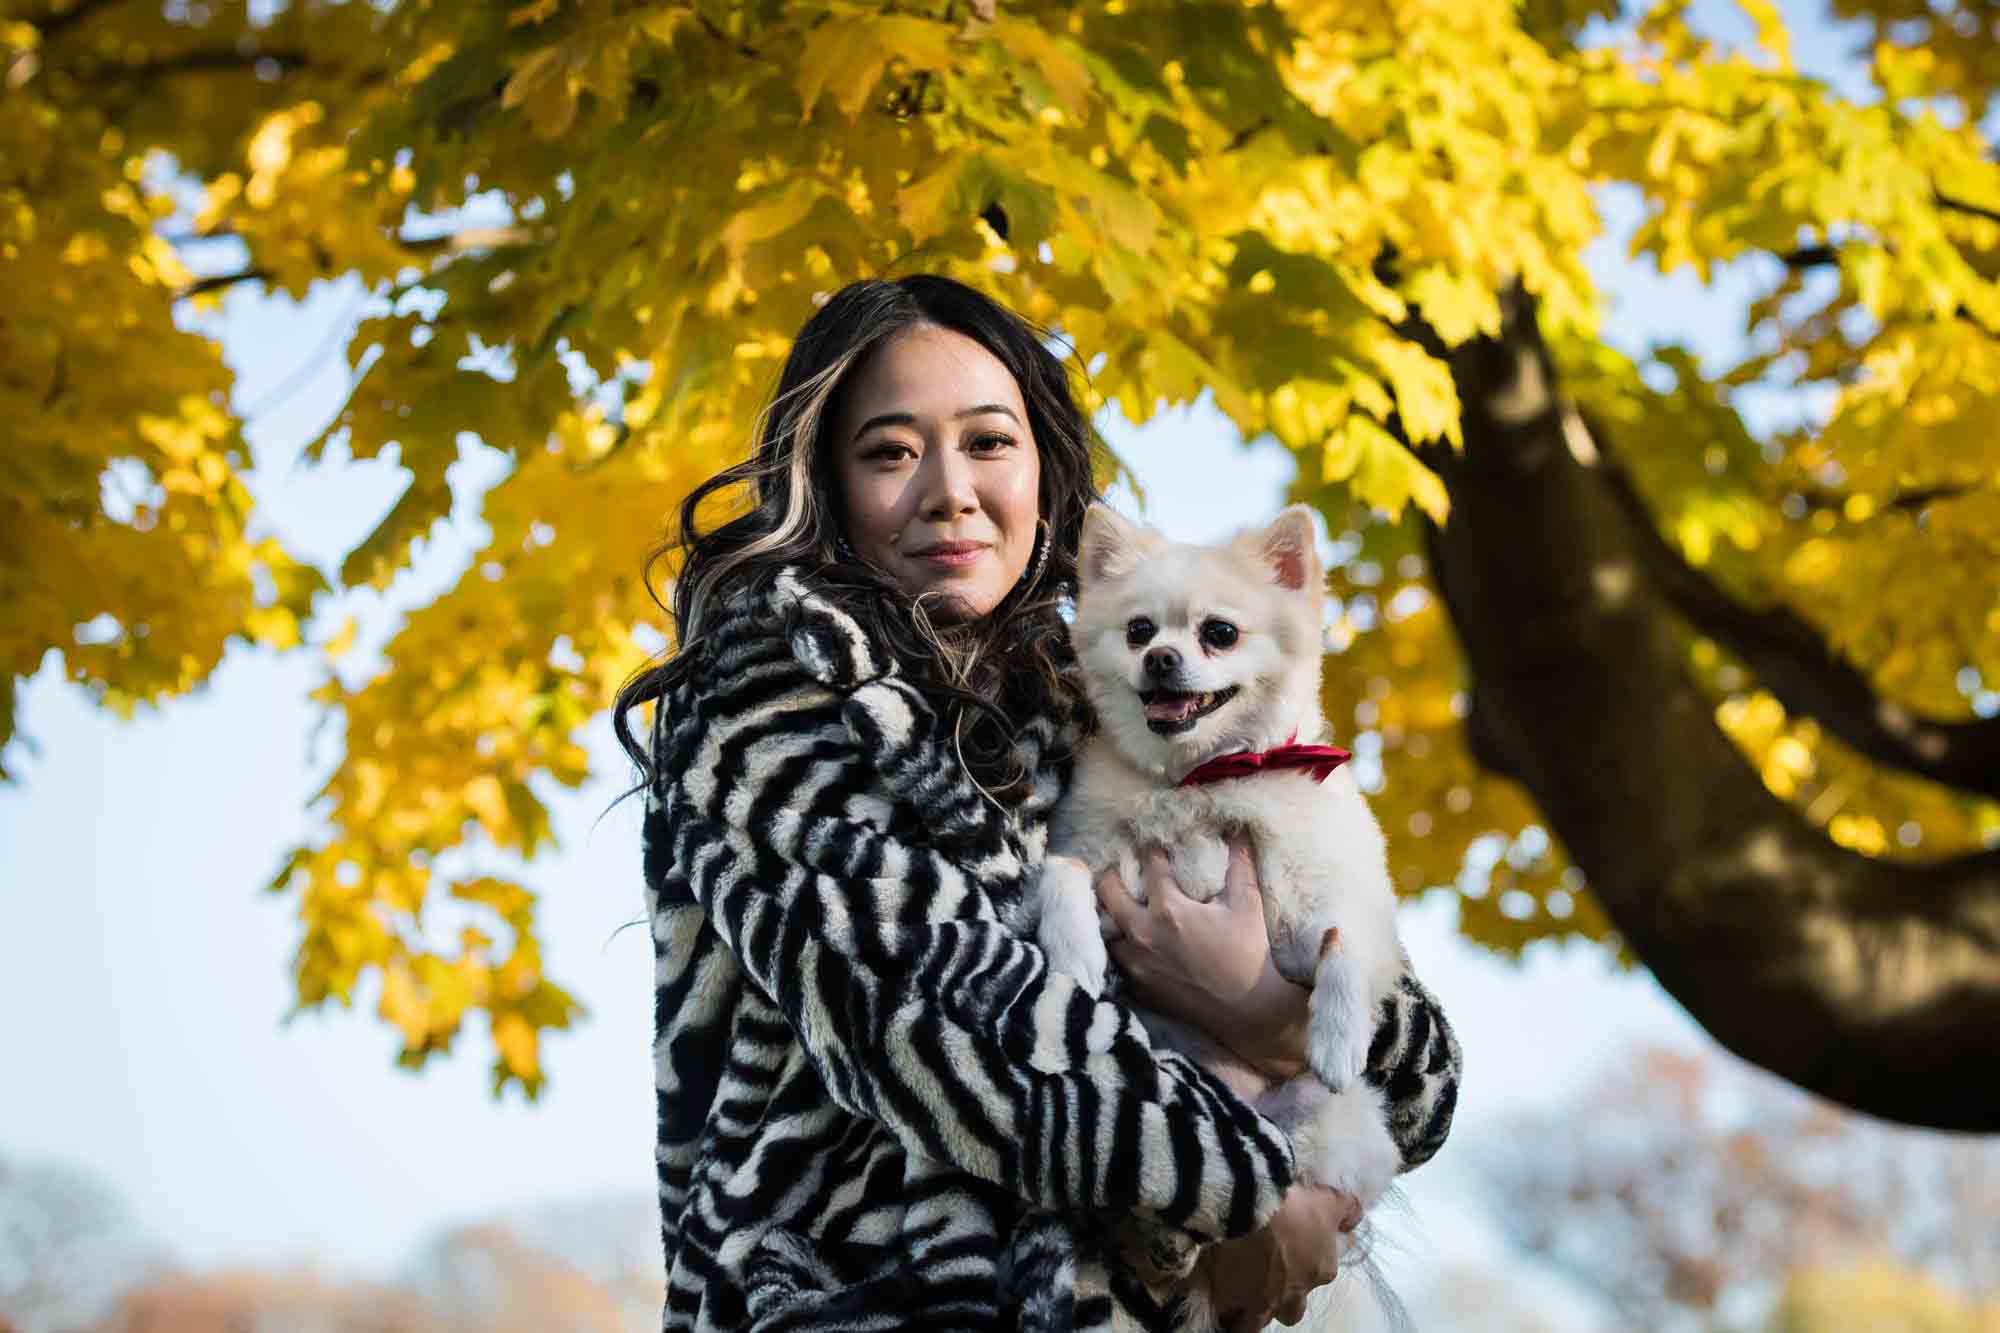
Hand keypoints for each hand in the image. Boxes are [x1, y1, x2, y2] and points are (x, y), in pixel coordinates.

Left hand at [1096, 840, 1312, 1078]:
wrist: (1247, 1011)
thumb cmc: (1249, 955)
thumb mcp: (1247, 904)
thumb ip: (1240, 863)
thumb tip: (1238, 830)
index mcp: (1169, 910)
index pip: (1150, 866)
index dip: (1152, 850)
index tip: (1154, 844)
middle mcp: (1143, 934)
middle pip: (1107, 892)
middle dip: (1113, 876)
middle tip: (1123, 871)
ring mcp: (1137, 963)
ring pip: (1106, 929)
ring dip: (1112, 915)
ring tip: (1123, 906)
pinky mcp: (1138, 987)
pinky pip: (1117, 960)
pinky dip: (1122, 946)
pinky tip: (1133, 941)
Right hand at [1203, 1183, 1361, 1332]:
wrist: (1252, 1203)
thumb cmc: (1295, 1203)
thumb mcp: (1330, 1199)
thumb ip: (1347, 1210)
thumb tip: (1353, 1219)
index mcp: (1320, 1271)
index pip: (1319, 1276)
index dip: (1306, 1264)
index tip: (1292, 1249)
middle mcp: (1292, 1294)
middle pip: (1289, 1314)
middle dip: (1281, 1303)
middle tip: (1269, 1281)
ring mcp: (1259, 1299)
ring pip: (1254, 1323)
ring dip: (1250, 1313)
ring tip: (1238, 1296)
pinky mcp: (1228, 1295)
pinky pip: (1225, 1313)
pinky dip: (1223, 1308)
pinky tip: (1218, 1293)